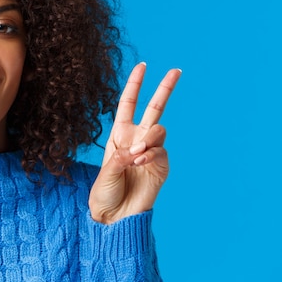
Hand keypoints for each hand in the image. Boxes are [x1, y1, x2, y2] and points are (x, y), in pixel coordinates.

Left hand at [89, 62, 180, 223]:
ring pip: (159, 129)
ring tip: (136, 154)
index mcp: (119, 135)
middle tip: (176, 70)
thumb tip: (139, 149)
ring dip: (148, 138)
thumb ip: (122, 156)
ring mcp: (151, 151)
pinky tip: (140, 163)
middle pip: (154, 108)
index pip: (128, 104)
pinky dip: (151, 154)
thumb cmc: (104, 193)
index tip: (143, 65)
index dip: (135, 85)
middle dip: (165, 88)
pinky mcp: (162, 166)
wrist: (115, 216)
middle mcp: (137, 139)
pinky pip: (161, 150)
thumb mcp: (106, 170)